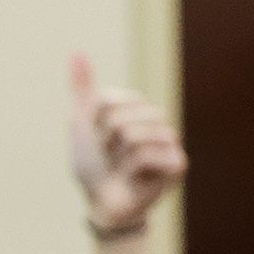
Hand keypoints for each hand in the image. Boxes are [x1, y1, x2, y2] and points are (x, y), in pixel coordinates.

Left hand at [69, 56, 186, 233]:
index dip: (92, 123)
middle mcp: (157, 118)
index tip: (98, 138)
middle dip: (104, 143)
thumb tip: (75, 52)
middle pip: (118, 118)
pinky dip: (131, 170)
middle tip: (111, 157)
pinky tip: (136, 178)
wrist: (102, 202)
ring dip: (117, 157)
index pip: (105, 100)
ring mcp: (170, 140)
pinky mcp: (177, 164)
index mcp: (136, 105)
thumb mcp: (82, 123)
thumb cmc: (94, 165)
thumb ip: (82, 88)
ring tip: (122, 167)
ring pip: (132, 136)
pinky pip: (145, 155)